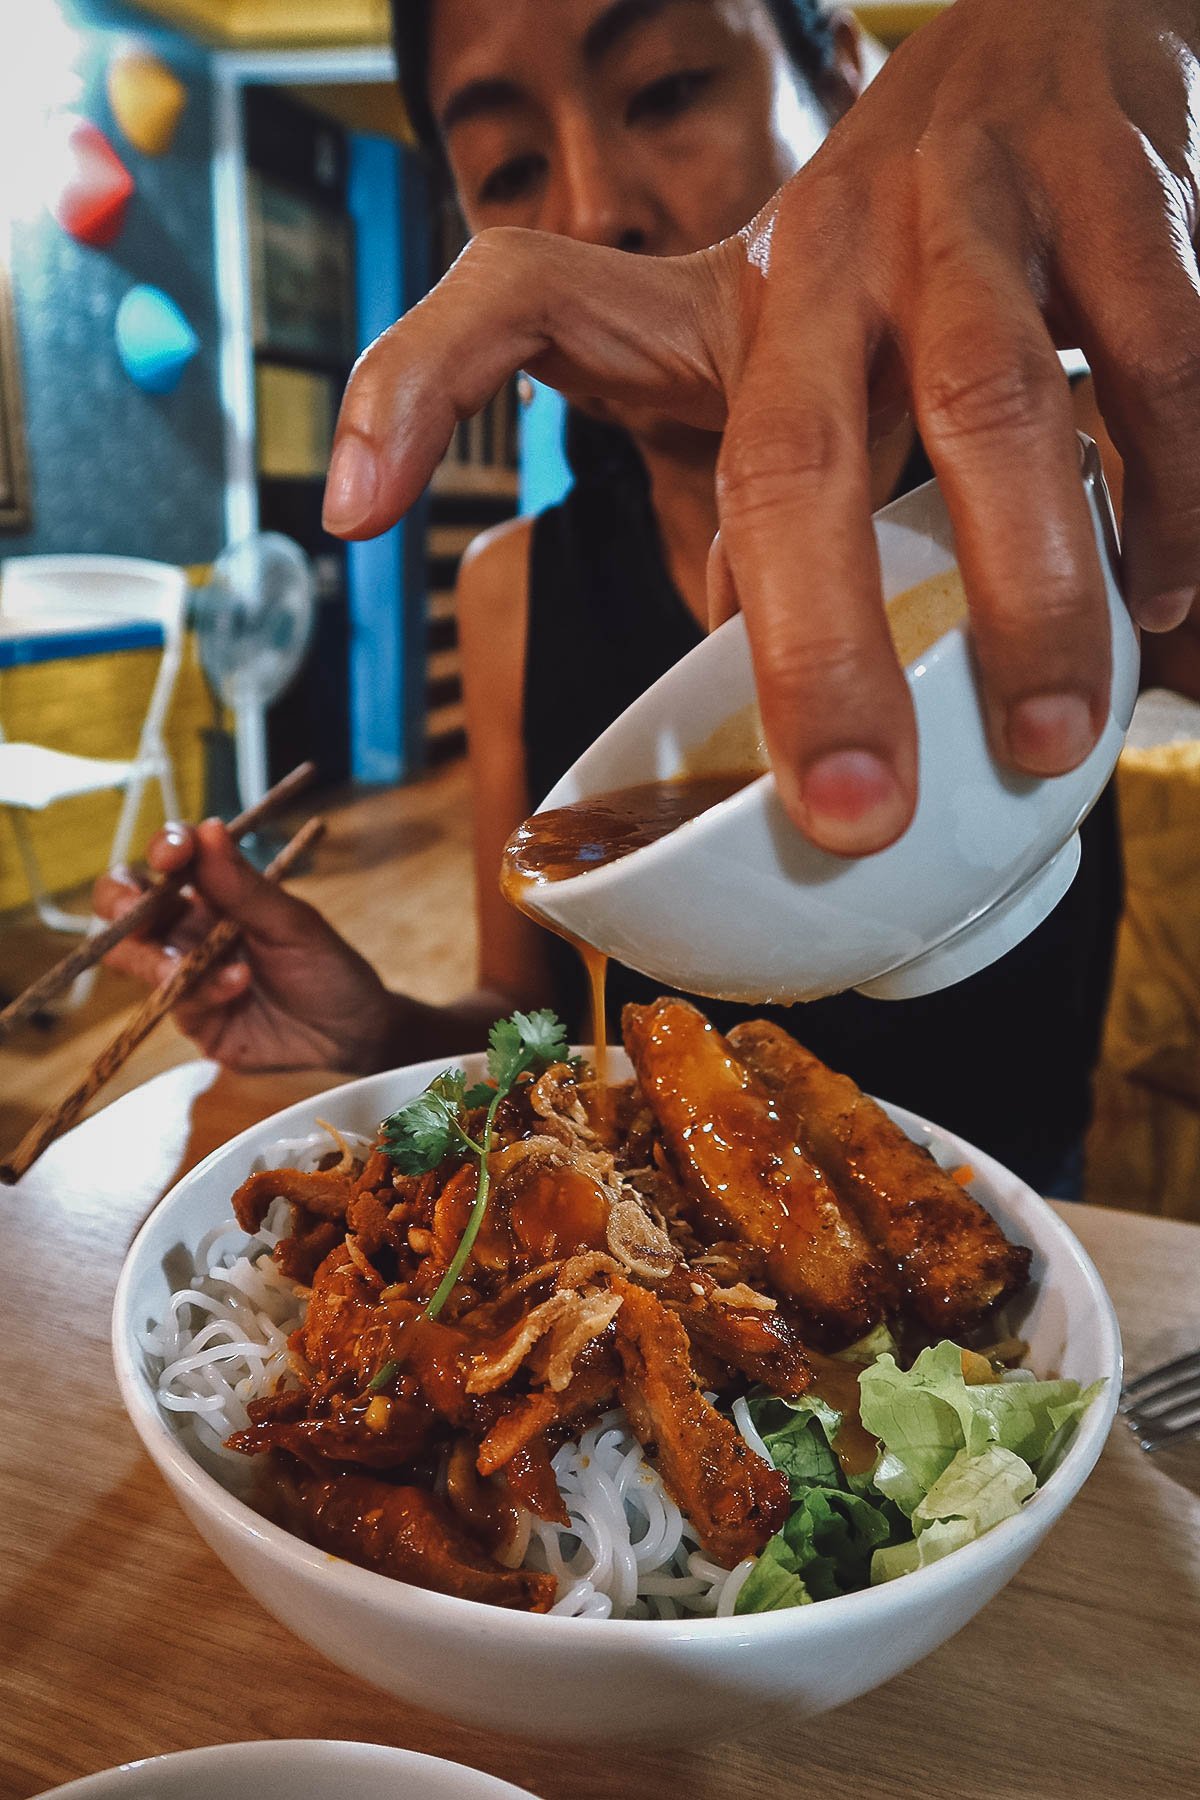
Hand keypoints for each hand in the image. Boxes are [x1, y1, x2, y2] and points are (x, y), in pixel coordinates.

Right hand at [93, 821, 400, 1071]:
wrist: (350, 1032)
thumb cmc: (327, 967)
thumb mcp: (293, 923)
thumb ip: (245, 886)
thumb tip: (208, 829)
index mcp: (212, 894)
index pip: (168, 860)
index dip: (163, 848)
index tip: (175, 851)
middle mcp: (188, 930)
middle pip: (122, 905)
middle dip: (120, 901)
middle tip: (139, 905)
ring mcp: (185, 974)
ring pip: (132, 955)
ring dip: (157, 955)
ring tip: (190, 965)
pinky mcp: (192, 1017)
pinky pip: (175, 1000)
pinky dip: (203, 989)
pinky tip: (238, 984)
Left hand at [322, 0, 1198, 855]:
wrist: (1063, 43)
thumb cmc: (889, 252)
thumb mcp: (765, 344)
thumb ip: (732, 497)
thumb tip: (714, 698)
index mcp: (724, 286)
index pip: (524, 298)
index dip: (411, 384)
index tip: (343, 514)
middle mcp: (834, 241)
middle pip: (798, 443)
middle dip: (822, 642)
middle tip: (854, 809)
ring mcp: (982, 207)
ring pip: (1008, 401)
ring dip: (1038, 588)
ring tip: (1062, 733)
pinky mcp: (1131, 195)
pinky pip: (1164, 366)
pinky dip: (1178, 503)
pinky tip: (1170, 606)